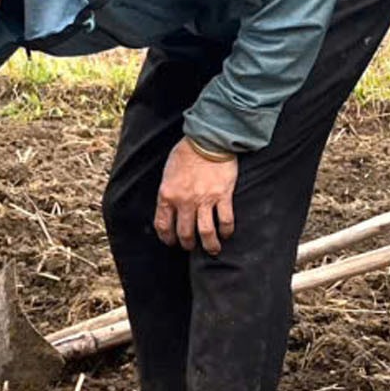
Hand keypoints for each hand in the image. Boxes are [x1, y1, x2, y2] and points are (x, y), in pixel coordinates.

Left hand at [155, 139, 238, 253]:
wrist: (207, 140)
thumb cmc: (186, 154)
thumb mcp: (168, 173)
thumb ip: (168, 192)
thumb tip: (170, 207)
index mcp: (167, 195)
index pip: (163, 225)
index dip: (166, 237)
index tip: (171, 241)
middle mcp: (184, 201)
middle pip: (185, 233)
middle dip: (187, 244)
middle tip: (190, 247)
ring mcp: (205, 200)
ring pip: (206, 232)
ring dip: (209, 245)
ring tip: (212, 249)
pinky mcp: (223, 196)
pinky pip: (225, 220)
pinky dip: (226, 231)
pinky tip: (226, 234)